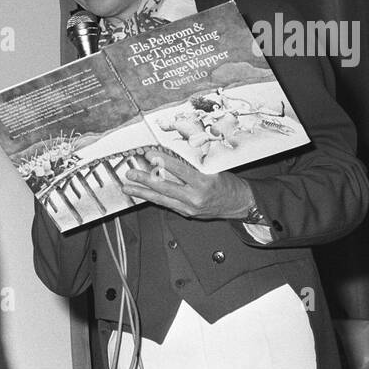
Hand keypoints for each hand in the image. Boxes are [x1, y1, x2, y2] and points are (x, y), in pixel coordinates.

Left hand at [122, 151, 253, 219]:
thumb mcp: (213, 170)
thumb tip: (169, 157)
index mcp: (204, 183)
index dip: (163, 162)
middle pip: (165, 188)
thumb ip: (192, 166)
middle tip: (130, 173)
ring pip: (161, 199)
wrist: (240, 203)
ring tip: (128, 187)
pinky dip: (154, 198)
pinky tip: (142, 193)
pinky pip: (167, 204)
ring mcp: (190, 207)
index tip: (149, 155)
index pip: (180, 170)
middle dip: (145, 180)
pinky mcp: (187, 213)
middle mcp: (195, 197)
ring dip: (142, 192)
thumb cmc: (228, 183)